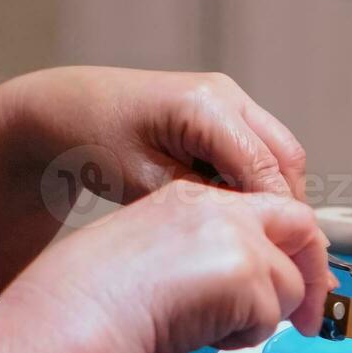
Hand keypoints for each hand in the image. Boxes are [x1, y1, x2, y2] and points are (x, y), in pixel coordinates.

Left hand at [0, 67, 316, 286]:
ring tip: (262, 241)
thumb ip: (201, 204)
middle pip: (286, 158)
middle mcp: (225, 94)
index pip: (267, 167)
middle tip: (283, 256)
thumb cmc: (90, 140)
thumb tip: (247, 233)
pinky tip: (240, 217)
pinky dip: (256, 185)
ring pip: (277, 155)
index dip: (283, 215)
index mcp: (206, 106)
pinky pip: (257, 151)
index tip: (284, 257)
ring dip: (275, 196)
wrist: (62, 110)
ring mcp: (226, 99)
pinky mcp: (221, 111)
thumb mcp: (144, 183)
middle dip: (289, 208)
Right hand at [19, 180, 335, 352]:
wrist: (76, 315)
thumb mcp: (153, 254)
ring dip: (260, 318)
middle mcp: (221, 208)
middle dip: (314, 275)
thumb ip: (203, 254)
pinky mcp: (247, 271)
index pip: (264, 210)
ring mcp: (237, 236)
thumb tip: (243, 290)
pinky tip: (201, 333)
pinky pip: (270, 318)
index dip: (289, 247)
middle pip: (302, 227)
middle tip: (311, 319)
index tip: (295, 276)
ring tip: (206, 326)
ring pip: (289, 286)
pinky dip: (244, 337)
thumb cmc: (94, 299)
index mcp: (192, 198)